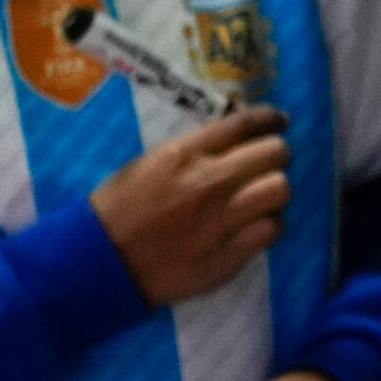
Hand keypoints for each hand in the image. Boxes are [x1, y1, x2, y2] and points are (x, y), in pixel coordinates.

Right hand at [89, 105, 289, 304]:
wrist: (100, 260)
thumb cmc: (119, 208)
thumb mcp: (150, 162)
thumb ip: (193, 150)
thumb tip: (232, 137)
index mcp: (186, 153)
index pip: (246, 123)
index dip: (271, 119)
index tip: (279, 122)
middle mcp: (209, 180)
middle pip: (275, 153)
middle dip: (276, 155)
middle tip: (268, 165)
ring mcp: (221, 218)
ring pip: (280, 189)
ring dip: (275, 192)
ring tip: (262, 198)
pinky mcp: (227, 254)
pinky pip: (271, 229)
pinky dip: (269, 225)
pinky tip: (256, 227)